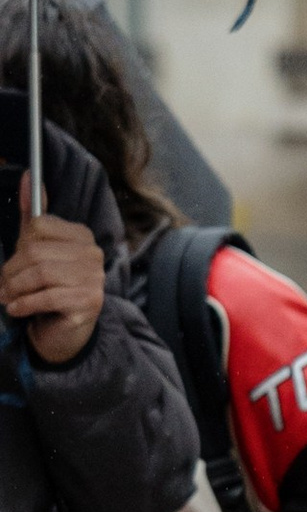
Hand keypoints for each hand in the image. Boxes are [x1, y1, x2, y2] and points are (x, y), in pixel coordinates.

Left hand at [1, 175, 104, 363]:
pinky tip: (17, 308)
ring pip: (39, 274)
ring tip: (8, 298)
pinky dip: (24, 304)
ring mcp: (93, 278)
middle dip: (10, 272)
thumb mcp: (37, 251)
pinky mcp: (88, 301)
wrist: (63, 333)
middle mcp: (92, 253)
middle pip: (35, 251)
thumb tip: (28, 178)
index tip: (14, 265)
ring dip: (14, 289)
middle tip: (3, 287)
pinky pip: (47, 296)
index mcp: (81, 235)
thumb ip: (32, 218)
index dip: (18, 248)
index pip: (39, 227)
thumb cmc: (48, 288)